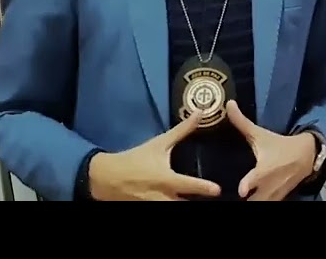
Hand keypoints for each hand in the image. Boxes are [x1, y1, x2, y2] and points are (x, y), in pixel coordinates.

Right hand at [87, 110, 222, 200]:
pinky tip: (182, 202)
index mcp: (165, 179)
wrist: (107, 177)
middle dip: (197, 204)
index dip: (204, 188)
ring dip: (184, 205)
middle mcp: (161, 196)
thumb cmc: (136, 159)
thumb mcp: (159, 144)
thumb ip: (182, 131)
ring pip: (174, 209)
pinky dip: (173, 207)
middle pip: (183, 205)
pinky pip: (164, 211)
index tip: (218, 190)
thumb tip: (199, 113)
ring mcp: (154, 206)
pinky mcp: (147, 210)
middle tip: (214, 200)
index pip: (188, 185)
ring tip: (200, 203)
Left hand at [226, 100, 315, 200]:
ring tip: (236, 201)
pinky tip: (249, 200)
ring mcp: (274, 196)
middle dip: (244, 201)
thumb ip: (241, 122)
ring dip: (250, 202)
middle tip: (231, 197)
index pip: (256, 179)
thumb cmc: (280, 145)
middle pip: (255, 200)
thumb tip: (228, 104)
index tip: (241, 190)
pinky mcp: (278, 200)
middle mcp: (269, 185)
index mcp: (265, 169)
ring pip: (260, 205)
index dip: (248, 185)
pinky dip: (258, 203)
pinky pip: (266, 206)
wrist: (307, 156)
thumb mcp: (261, 135)